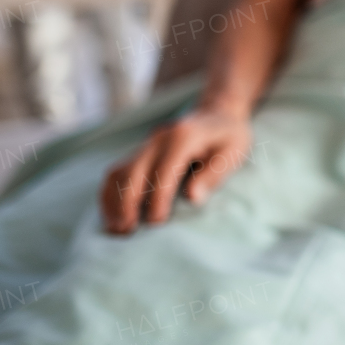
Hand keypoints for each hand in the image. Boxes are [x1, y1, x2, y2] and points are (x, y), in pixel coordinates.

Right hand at [100, 108, 251, 233]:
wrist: (218, 113)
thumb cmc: (230, 137)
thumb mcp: (234, 152)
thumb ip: (214, 174)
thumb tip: (192, 197)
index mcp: (183, 137)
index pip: (164, 170)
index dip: (157, 198)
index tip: (156, 223)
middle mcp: (159, 138)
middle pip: (133, 171)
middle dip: (127, 203)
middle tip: (127, 232)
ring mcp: (146, 144)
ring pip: (118, 172)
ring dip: (113, 201)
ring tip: (116, 229)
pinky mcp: (139, 152)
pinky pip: (116, 173)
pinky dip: (110, 195)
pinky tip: (113, 217)